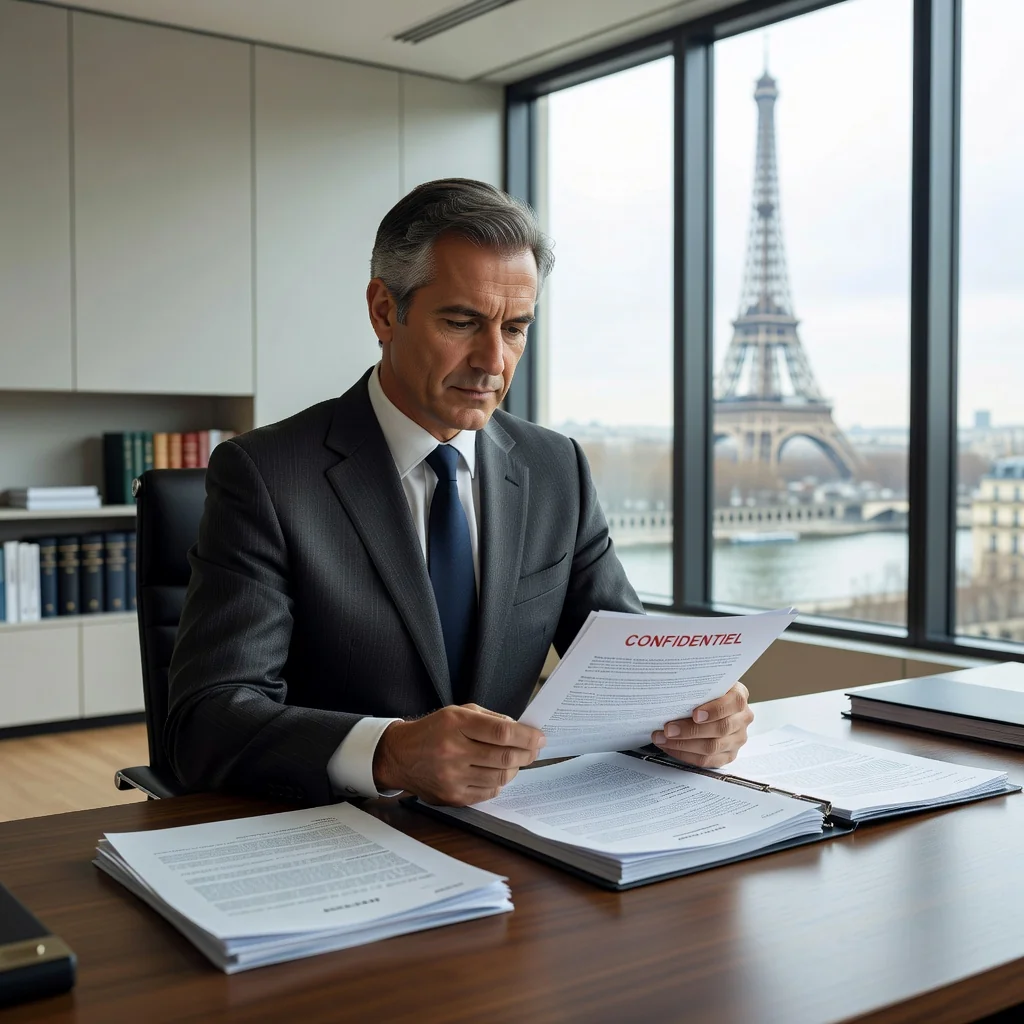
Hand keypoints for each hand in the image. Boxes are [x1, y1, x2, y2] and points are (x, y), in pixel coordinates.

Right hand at [373, 704, 545, 805]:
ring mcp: (452, 777)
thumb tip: (521, 730)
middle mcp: (453, 751)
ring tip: (516, 761)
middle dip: (527, 754)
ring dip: (515, 769)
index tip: (539, 737)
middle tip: (534, 750)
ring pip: (500, 777)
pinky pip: (488, 792)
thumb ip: (490, 719)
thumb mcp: (458, 713)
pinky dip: (499, 783)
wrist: (400, 756)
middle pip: (505, 757)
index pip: (502, 732)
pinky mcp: (451, 796)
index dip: (526, 736)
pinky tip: (497, 774)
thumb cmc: (433, 731)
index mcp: (456, 724)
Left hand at [651, 682, 752, 768]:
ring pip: (712, 748)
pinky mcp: (728, 754)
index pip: (734, 702)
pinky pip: (707, 761)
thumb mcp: (703, 682)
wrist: (709, 703)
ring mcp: (737, 738)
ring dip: (683, 745)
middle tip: (667, 729)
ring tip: (662, 739)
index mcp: (739, 696)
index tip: (695, 714)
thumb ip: (695, 683)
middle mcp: (742, 718)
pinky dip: (685, 755)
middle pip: (720, 728)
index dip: (715, 710)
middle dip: (690, 730)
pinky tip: (670, 748)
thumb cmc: (703, 690)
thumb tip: (669, 685)